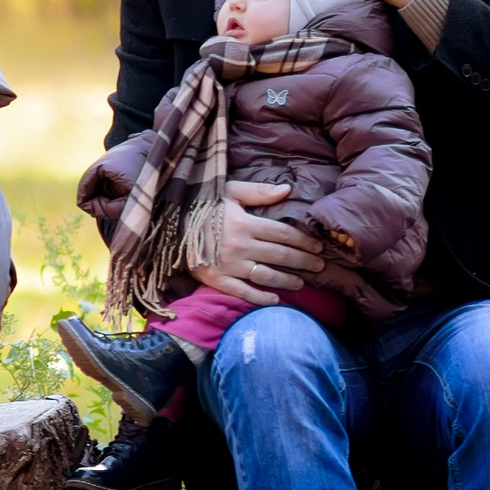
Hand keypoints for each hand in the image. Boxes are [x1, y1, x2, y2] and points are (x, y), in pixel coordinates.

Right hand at [187, 181, 326, 305]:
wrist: (170, 226)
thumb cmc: (202, 206)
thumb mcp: (228, 191)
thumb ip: (258, 191)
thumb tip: (287, 189)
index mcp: (245, 223)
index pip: (282, 234)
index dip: (303, 241)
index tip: (318, 246)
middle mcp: (240, 246)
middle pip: (280, 256)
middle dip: (303, 261)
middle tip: (320, 266)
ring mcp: (229, 265)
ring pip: (266, 276)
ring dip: (287, 281)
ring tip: (301, 283)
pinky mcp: (217, 280)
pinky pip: (243, 292)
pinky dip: (261, 298)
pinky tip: (275, 300)